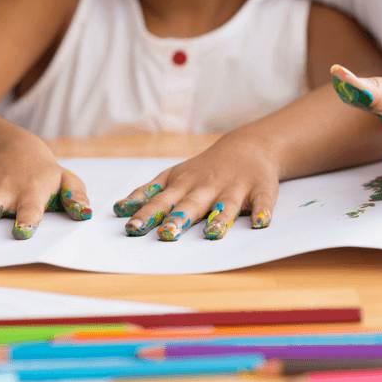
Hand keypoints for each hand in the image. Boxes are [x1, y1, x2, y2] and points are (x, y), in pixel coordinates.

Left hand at [113, 132, 278, 240]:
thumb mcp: (172, 177)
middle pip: (190, 204)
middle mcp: (206, 186)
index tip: (132, 227)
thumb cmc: (202, 169)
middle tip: (166, 234)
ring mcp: (234, 187)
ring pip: (226, 205)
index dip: (146, 214)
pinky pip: (263, 202)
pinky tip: (261, 223)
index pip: (160, 201)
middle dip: (178, 219)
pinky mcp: (260, 189)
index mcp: (182, 184)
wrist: (247, 146)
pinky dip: (263, 211)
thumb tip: (119, 210)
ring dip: (219, 219)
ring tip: (212, 234)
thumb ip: (148, 194)